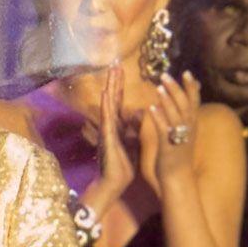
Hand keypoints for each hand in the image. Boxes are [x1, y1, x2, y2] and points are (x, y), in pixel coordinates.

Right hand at [94, 66, 134, 201]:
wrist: (114, 182)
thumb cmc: (122, 165)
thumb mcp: (132, 141)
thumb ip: (134, 126)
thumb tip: (141, 111)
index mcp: (117, 125)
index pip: (118, 101)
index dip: (119, 86)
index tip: (121, 70)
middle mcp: (111, 125)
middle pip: (112, 99)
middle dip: (114, 82)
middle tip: (115, 64)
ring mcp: (107, 130)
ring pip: (108, 105)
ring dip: (109, 88)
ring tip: (110, 73)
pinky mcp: (107, 137)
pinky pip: (107, 119)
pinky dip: (106, 106)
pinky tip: (106, 94)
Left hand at [145, 72, 200, 185]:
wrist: (177, 179)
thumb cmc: (176, 156)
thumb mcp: (181, 135)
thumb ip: (179, 120)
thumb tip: (176, 106)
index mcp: (191, 125)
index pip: (194, 102)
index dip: (191, 87)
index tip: (186, 72)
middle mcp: (188, 129)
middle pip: (185, 104)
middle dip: (176, 89)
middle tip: (165, 75)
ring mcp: (179, 138)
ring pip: (175, 115)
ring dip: (167, 100)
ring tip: (158, 87)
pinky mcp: (168, 147)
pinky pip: (164, 130)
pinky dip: (158, 118)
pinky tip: (150, 108)